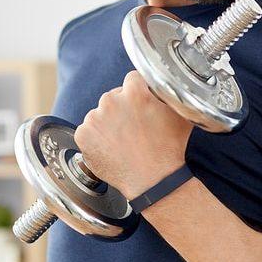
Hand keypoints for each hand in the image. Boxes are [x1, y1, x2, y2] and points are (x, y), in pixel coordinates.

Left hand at [73, 70, 193, 199]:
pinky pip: (88, 131)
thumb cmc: (170, 149)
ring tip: (123, 143)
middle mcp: (111, 100)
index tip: (140, 106)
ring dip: (107, 124)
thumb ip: (164, 94)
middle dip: (121, 109)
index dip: (138, 93)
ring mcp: (94, 118)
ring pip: (99, 115)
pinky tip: (112, 150)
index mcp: (134, 91)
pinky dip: (96, 140)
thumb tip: (160, 86)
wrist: (155, 181)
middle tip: (133, 129)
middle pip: (113, 97)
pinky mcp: (83, 135)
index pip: (132, 80)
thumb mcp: (178, 113)